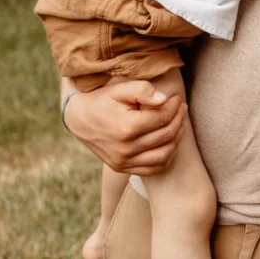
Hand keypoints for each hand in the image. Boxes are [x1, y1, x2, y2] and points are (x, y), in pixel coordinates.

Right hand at [65, 81, 185, 175]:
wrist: (78, 118)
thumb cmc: (102, 100)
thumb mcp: (120, 89)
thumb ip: (143, 90)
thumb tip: (164, 99)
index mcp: (126, 128)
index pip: (163, 117)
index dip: (174, 106)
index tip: (176, 98)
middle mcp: (125, 149)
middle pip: (166, 135)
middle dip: (179, 119)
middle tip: (181, 107)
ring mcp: (123, 161)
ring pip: (164, 154)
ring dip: (177, 138)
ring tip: (178, 123)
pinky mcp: (121, 168)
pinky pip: (152, 168)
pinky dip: (166, 156)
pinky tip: (169, 142)